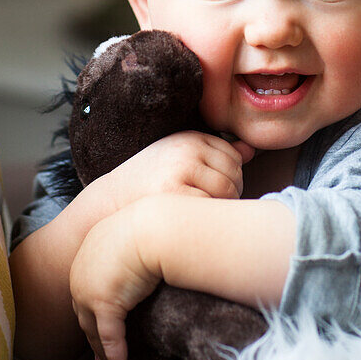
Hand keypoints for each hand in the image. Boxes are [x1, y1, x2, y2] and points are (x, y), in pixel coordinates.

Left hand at [69, 201, 160, 359]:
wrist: (155, 226)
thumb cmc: (156, 224)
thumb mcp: (140, 233)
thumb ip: (138, 247)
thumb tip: (151, 252)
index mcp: (89, 251)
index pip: (87, 287)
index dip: (91, 308)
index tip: (96, 324)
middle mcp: (81, 271)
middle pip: (84, 311)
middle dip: (90, 334)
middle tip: (97, 355)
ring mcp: (89, 289)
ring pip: (93, 329)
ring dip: (101, 351)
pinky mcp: (104, 304)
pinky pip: (111, 338)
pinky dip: (117, 359)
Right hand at [105, 131, 252, 211]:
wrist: (109, 202)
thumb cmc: (148, 182)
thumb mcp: (178, 158)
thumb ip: (214, 153)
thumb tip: (250, 150)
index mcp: (190, 138)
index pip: (234, 156)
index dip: (230, 178)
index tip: (214, 191)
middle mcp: (187, 149)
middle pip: (235, 173)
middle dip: (230, 193)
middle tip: (209, 207)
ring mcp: (182, 170)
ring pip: (228, 190)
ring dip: (223, 206)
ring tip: (203, 213)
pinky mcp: (176, 193)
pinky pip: (212, 206)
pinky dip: (209, 217)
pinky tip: (194, 221)